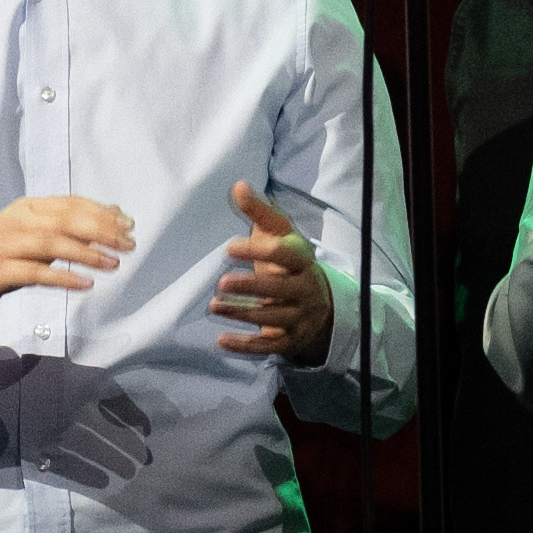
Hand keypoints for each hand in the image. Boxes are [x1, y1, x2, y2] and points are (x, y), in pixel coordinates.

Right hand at [0, 195, 138, 334]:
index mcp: (25, 208)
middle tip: (128, 243)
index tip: (128, 224)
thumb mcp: (29, 236)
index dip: (101, 212)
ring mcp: (4, 245)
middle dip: (101, 230)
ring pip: (52, 243)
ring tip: (113, 263)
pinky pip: (35, 273)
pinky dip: (62, 277)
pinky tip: (85, 284)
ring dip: (86, 252)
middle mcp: (16, 221)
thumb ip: (63, 226)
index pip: (70, 203)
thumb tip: (110, 214)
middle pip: (65, 219)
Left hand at [211, 186, 337, 360]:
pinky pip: (269, 346)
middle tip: (222, 282)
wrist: (319, 302)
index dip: (259, 250)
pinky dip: (246, 346)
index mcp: (303, 260)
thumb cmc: (289, 262)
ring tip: (214, 306)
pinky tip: (221, 341)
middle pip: (281, 290)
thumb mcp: (280, 235)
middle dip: (252, 286)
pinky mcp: (290, 339)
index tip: (229, 248)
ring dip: (243, 313)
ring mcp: (299, 317)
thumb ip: (260, 212)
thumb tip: (239, 185)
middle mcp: (305, 289)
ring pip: (274, 318)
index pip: (286, 254)